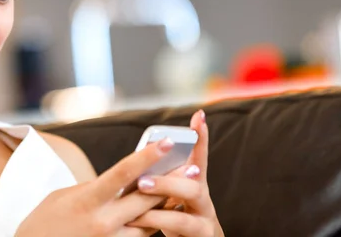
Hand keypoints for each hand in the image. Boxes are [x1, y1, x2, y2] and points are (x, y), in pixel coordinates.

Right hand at [15, 137, 177, 236]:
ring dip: (164, 206)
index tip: (166, 141)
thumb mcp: (68, 195)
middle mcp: (102, 222)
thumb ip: (98, 187)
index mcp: (87, 200)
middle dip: (170, 182)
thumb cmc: (47, 219)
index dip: (146, 156)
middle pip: (145, 198)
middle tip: (191, 167)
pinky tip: (159, 213)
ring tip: (181, 190)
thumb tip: (126, 177)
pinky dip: (150, 224)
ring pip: (149, 223)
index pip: (122, 173)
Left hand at [127, 110, 223, 236]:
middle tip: (142, 182)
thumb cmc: (175, 218)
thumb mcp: (168, 197)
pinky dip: (155, 227)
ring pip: (186, 217)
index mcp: (195, 184)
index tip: (199, 115)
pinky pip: (181, 232)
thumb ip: (160, 181)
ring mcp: (205, 223)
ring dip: (159, 211)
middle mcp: (204, 202)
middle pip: (193, 187)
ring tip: (136, 207)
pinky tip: (136, 222)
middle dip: (168, 183)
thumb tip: (137, 166)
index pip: (199, 157)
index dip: (201, 138)